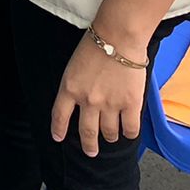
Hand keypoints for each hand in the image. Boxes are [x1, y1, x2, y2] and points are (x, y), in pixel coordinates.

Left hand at [51, 31, 149, 157]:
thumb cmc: (95, 44)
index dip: (58, 129)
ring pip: (109, 133)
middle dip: (89, 145)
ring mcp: (109, 104)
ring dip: (110, 137)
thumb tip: (79, 101)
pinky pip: (130, 129)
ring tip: (111, 136)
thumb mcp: (73, 66)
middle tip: (91, 151)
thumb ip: (74, 85)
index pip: (60, 116)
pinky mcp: (131, 104)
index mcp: (69, 88)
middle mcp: (88, 101)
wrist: (118, 37)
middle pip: (86, 132)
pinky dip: (129, 133)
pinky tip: (128, 132)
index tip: (58, 138)